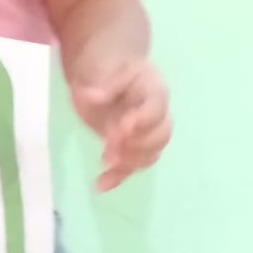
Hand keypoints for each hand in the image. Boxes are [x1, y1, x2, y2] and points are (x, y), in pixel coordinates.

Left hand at [71, 59, 172, 192]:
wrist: (103, 71)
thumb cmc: (107, 67)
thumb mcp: (104, 67)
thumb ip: (102, 84)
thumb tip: (92, 97)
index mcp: (153, 89)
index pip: (157, 107)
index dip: (143, 120)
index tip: (121, 128)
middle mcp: (156, 114)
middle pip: (159, 136)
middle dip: (136, 146)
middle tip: (110, 149)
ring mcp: (144, 133)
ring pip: (148, 155)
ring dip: (128, 164)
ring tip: (106, 167)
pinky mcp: (128, 147)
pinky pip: (130, 166)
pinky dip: (117, 177)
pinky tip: (100, 185)